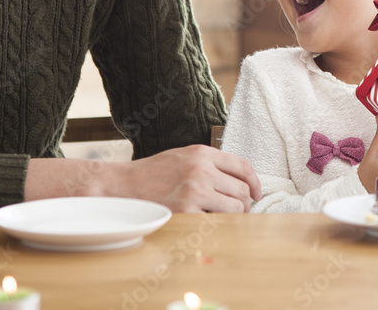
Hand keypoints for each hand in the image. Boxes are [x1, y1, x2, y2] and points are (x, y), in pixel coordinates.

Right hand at [27, 145, 261, 213]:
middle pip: (242, 190)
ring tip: (222, 217)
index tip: (256, 193)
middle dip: (245, 203)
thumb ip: (209, 163)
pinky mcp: (186, 212)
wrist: (121, 186)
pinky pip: (216, 222)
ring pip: (235, 208)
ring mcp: (195, 191)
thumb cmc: (153, 173)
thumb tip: (239, 179)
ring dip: (233, 216)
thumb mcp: (182, 156)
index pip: (243, 166)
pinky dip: (214, 225)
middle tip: (239, 210)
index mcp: (202, 153)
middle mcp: (201, 170)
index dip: (255, 182)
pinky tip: (204, 222)